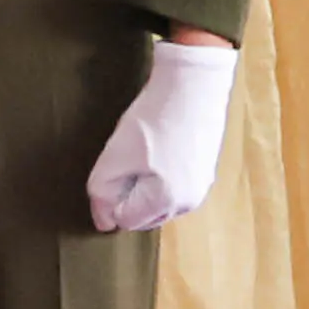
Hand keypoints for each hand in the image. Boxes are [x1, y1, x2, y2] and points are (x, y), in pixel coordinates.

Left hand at [89, 34, 238, 231]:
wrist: (192, 86)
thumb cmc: (152, 121)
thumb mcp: (114, 157)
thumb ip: (101, 194)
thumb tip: (104, 223)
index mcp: (167, 203)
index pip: (124, 219)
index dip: (111, 195)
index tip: (116, 166)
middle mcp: (189, 203)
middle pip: (144, 217)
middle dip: (130, 195)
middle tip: (130, 159)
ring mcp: (202, 188)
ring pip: (159, 203)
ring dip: (145, 188)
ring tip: (147, 153)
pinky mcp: (207, 172)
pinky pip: (174, 189)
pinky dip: (162, 178)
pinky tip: (162, 149)